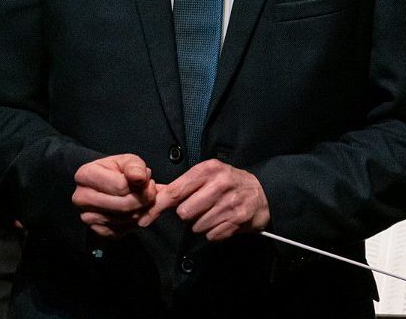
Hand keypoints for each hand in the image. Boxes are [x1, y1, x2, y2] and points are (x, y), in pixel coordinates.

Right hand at [72, 154, 158, 237]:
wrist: (107, 187)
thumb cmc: (117, 171)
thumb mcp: (127, 161)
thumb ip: (136, 167)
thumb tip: (140, 177)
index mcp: (85, 175)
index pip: (121, 186)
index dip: (141, 184)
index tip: (148, 179)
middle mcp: (82, 198)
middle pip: (124, 205)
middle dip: (145, 199)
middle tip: (151, 190)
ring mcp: (88, 217)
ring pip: (127, 219)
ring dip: (144, 209)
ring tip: (144, 197)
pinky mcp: (99, 231)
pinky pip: (126, 230)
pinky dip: (138, 220)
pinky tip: (138, 209)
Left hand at [145, 159, 268, 241]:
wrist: (261, 192)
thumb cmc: (227, 182)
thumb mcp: (207, 174)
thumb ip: (182, 185)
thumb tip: (155, 195)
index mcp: (208, 170)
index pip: (175, 191)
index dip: (157, 206)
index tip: (144, 218)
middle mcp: (219, 184)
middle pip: (184, 213)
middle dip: (187, 214)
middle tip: (199, 207)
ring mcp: (230, 203)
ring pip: (197, 226)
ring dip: (201, 224)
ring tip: (214, 213)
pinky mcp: (238, 220)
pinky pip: (211, 235)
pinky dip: (213, 231)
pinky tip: (222, 220)